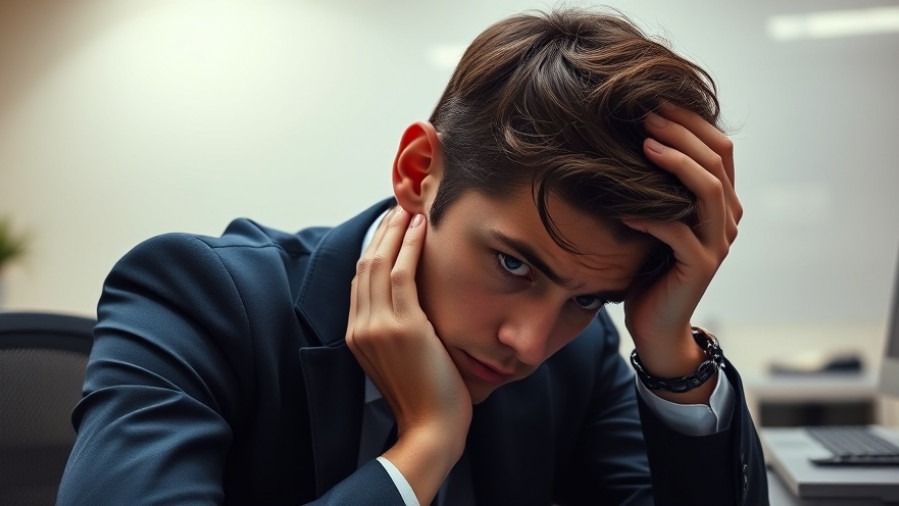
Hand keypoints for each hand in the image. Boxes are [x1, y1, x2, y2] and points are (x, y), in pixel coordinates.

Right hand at [346, 206, 470, 502]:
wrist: (430, 429)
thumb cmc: (426, 399)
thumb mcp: (400, 360)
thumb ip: (397, 332)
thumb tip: (414, 307)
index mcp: (356, 336)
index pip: (360, 283)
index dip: (374, 252)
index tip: (389, 231)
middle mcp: (360, 327)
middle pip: (365, 267)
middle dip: (382, 235)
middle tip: (398, 210)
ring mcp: (378, 325)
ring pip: (380, 264)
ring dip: (396, 233)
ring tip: (410, 212)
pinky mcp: (402, 325)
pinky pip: (403, 273)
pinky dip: (410, 246)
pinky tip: (421, 229)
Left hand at [623, 105, 741, 402]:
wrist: (657, 324)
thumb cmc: (649, 267)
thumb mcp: (656, 219)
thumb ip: (657, 187)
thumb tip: (632, 140)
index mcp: (721, 202)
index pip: (719, 148)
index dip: (690, 121)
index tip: (652, 102)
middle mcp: (728, 218)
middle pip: (717, 159)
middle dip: (681, 131)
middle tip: (645, 114)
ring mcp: (717, 243)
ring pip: (707, 189)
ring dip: (675, 162)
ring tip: (643, 145)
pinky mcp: (700, 266)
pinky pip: (679, 232)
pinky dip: (652, 215)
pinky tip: (625, 208)